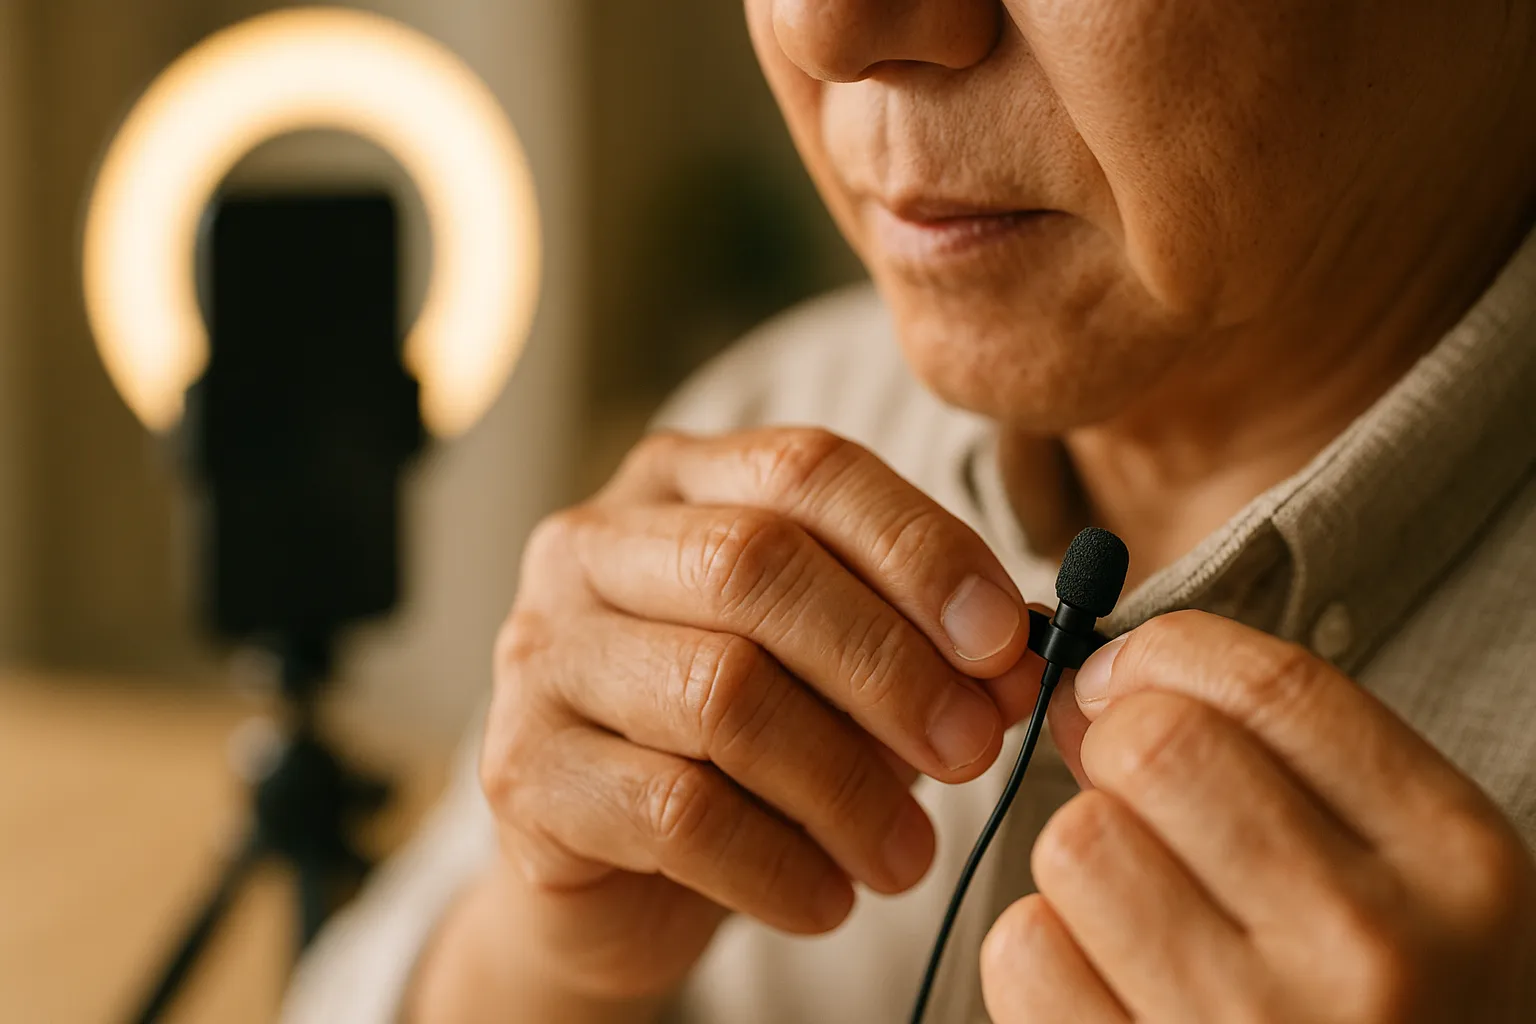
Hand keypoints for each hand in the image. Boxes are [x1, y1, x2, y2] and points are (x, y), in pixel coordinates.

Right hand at [475, 428, 1046, 1005]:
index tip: (1005, 641)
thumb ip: (919, 650)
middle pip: (756, 566)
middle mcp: (591, 546)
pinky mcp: (520, 772)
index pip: (805, 470)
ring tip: (909, 853)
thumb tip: (1021, 665)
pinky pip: (674, 813)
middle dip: (889, 664)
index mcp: (677, 484)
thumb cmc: (744, 743)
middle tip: (976, 751)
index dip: (920, 548)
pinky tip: (829, 897)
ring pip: (722, 693)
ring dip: (846, 785)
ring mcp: (541, 654)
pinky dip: (778, 866)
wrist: (610, 869)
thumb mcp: (838, 674)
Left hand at [981, 610, 1535, 1022]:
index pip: (1271, 687)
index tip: (1122, 676)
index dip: (1161, 654)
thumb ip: (1279, 758)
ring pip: (1077, 841)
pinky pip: (1025, 952)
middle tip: (1130, 797)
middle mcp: (1368, 947)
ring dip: (1081, 858)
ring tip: (1136, 907)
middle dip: (1113, 749)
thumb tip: (1096, 682)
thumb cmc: (1393, 998)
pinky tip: (1104, 978)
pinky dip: (1040, 949)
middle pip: (1153, 747)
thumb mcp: (1406, 871)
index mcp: (1452, 860)